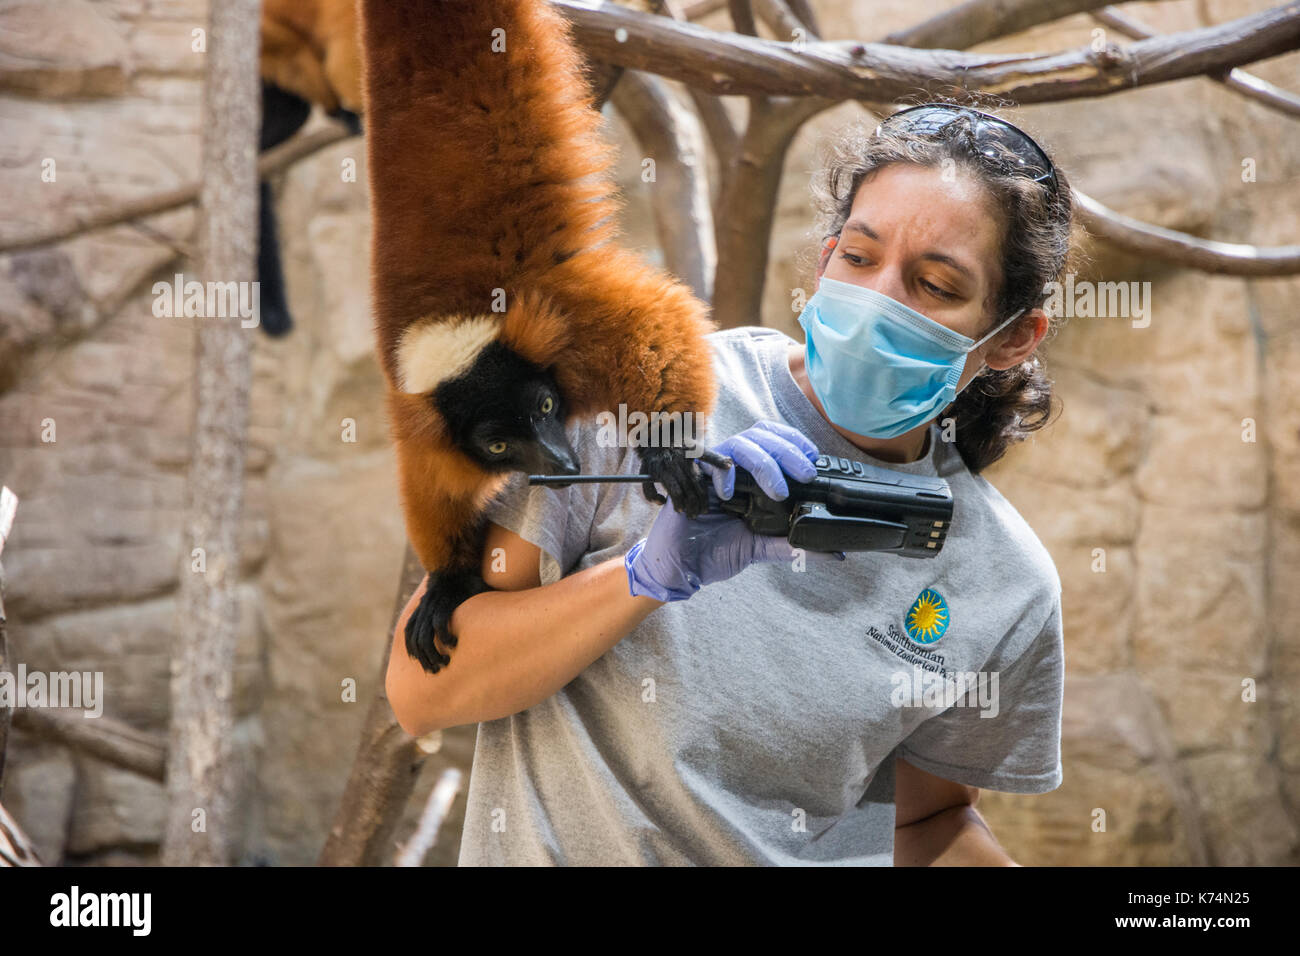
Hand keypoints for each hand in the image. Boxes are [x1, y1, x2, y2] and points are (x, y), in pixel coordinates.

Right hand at [625, 420, 825, 601]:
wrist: (679, 568)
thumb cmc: (714, 553)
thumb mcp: (760, 549)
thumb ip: (792, 546)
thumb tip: (834, 553)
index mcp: (750, 478)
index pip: (774, 441)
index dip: (794, 442)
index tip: (813, 459)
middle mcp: (733, 468)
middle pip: (762, 436)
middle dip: (788, 451)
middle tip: (806, 474)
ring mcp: (712, 470)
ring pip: (742, 443)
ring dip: (764, 462)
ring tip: (778, 491)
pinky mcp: (691, 476)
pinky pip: (709, 459)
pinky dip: (724, 472)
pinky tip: (728, 493)